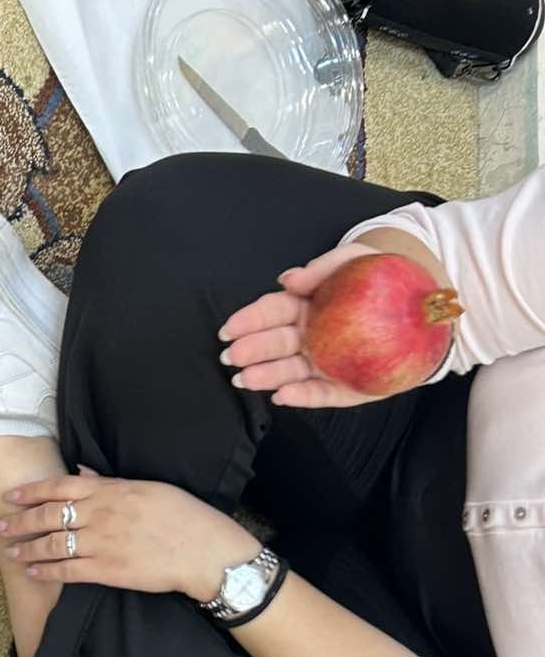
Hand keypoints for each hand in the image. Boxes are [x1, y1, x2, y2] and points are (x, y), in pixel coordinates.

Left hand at [0, 471, 259, 599]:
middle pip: (48, 516)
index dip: (30, 491)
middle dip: (19, 522)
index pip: (58, 487)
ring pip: (53, 545)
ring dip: (27, 549)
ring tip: (11, 552)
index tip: (10, 495)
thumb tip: (83, 473)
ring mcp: (102, 543)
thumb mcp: (148, 487)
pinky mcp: (107, 571)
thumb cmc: (183, 515)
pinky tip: (34, 572)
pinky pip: (68, 571)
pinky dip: (47, 571)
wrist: (204, 550)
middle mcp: (100, 514)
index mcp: (110, 490)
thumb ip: (110, 482)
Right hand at [220, 243, 382, 408]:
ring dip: (266, 376)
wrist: (426, 308)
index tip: (230, 328)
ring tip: (246, 379)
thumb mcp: (355, 260)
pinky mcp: (345, 387)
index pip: (272, 312)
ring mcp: (325, 364)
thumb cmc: (383, 280)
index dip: (249, 320)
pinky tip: (282, 396)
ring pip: (290, 372)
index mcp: (306, 308)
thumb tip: (287, 280)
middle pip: (275, 344)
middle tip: (233, 356)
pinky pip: (320, 394)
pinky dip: (301, 396)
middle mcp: (309, 338)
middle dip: (251, 350)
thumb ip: (323, 266)